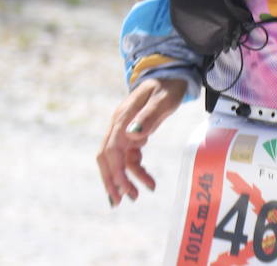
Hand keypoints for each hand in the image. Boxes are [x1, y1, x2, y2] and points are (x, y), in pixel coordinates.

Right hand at [97, 76, 187, 206]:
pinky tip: (148, 181)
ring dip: (124, 179)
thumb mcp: (162, 100)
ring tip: (137, 196)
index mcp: (123, 117)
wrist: (170, 75)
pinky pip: (129, 156)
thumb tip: (133, 135)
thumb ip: (148, 117)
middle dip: (111, 180)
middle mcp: (119, 124)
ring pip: (117, 159)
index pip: (111, 148)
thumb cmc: (167, 87)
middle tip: (120, 201)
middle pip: (107, 157)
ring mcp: (124, 129)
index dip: (115, 171)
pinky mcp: (132, 134)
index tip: (123, 189)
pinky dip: (135, 170)